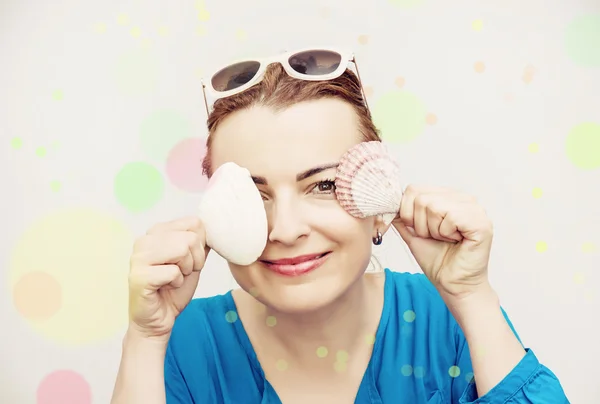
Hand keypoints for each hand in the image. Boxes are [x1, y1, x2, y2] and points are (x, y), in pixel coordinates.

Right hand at [127, 216, 209, 340]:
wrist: (159, 319)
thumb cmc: (174, 290)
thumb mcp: (194, 261)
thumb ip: (201, 241)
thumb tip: (214, 225)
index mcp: (157, 232)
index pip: (194, 223)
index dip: (200, 245)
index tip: (190, 261)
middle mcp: (144, 240)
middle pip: (190, 237)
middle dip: (195, 260)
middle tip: (183, 273)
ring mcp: (138, 257)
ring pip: (181, 249)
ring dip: (186, 270)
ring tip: (174, 279)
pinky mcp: (138, 276)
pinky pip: (173, 271)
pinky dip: (177, 283)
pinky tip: (166, 288)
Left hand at [392, 185, 492, 298]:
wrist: (453, 284)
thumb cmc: (438, 260)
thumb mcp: (413, 234)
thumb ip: (402, 217)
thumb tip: (387, 203)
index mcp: (448, 197)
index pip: (414, 189)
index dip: (408, 212)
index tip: (419, 230)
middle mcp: (463, 198)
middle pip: (421, 198)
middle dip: (420, 224)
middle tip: (435, 237)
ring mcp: (475, 209)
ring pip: (434, 206)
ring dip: (434, 230)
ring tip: (446, 239)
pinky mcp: (481, 222)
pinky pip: (451, 217)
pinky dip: (446, 233)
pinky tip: (456, 241)